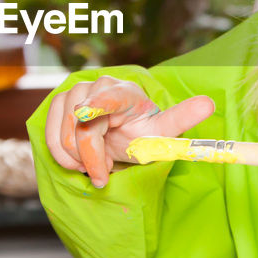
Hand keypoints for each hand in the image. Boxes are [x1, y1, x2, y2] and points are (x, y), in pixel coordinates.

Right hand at [45, 76, 214, 188]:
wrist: (121, 132)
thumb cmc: (142, 132)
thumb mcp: (163, 132)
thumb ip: (182, 118)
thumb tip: (209, 104)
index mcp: (124, 92)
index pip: (109, 97)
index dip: (97, 105)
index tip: (86, 116)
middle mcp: (97, 86)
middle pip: (83, 128)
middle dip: (92, 158)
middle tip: (106, 171)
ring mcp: (74, 92)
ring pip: (64, 135)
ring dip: (77, 158)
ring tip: (96, 162)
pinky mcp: (58, 103)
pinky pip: (49, 136)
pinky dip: (61, 155)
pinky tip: (77, 159)